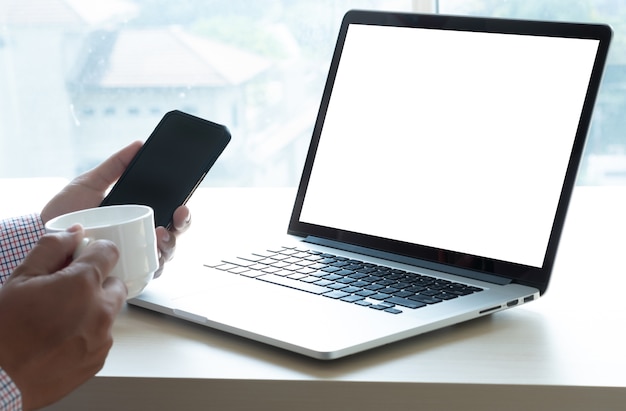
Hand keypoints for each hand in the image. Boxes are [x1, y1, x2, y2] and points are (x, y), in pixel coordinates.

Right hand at [0, 226, 125, 409]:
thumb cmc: (4, 330)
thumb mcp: (21, 278)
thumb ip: (52, 249)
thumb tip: (74, 233)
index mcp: (83, 284)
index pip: (109, 252)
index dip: (95, 252)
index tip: (83, 259)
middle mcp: (101, 310)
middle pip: (115, 284)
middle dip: (97, 283)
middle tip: (66, 292)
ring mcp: (102, 338)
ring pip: (109, 313)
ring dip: (93, 310)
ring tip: (58, 321)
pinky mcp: (98, 360)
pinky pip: (101, 338)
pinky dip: (88, 335)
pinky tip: (60, 341)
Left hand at [41, 141, 191, 276]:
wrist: (40, 237)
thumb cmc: (64, 212)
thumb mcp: (90, 183)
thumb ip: (115, 165)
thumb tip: (139, 144)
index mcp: (136, 216)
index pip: (168, 216)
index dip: (181, 213)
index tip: (182, 205)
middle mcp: (138, 237)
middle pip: (173, 235)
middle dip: (181, 227)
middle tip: (176, 218)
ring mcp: (132, 257)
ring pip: (165, 255)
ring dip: (169, 245)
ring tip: (160, 235)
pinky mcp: (122, 273)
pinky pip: (148, 274)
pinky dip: (155, 267)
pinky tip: (152, 257)